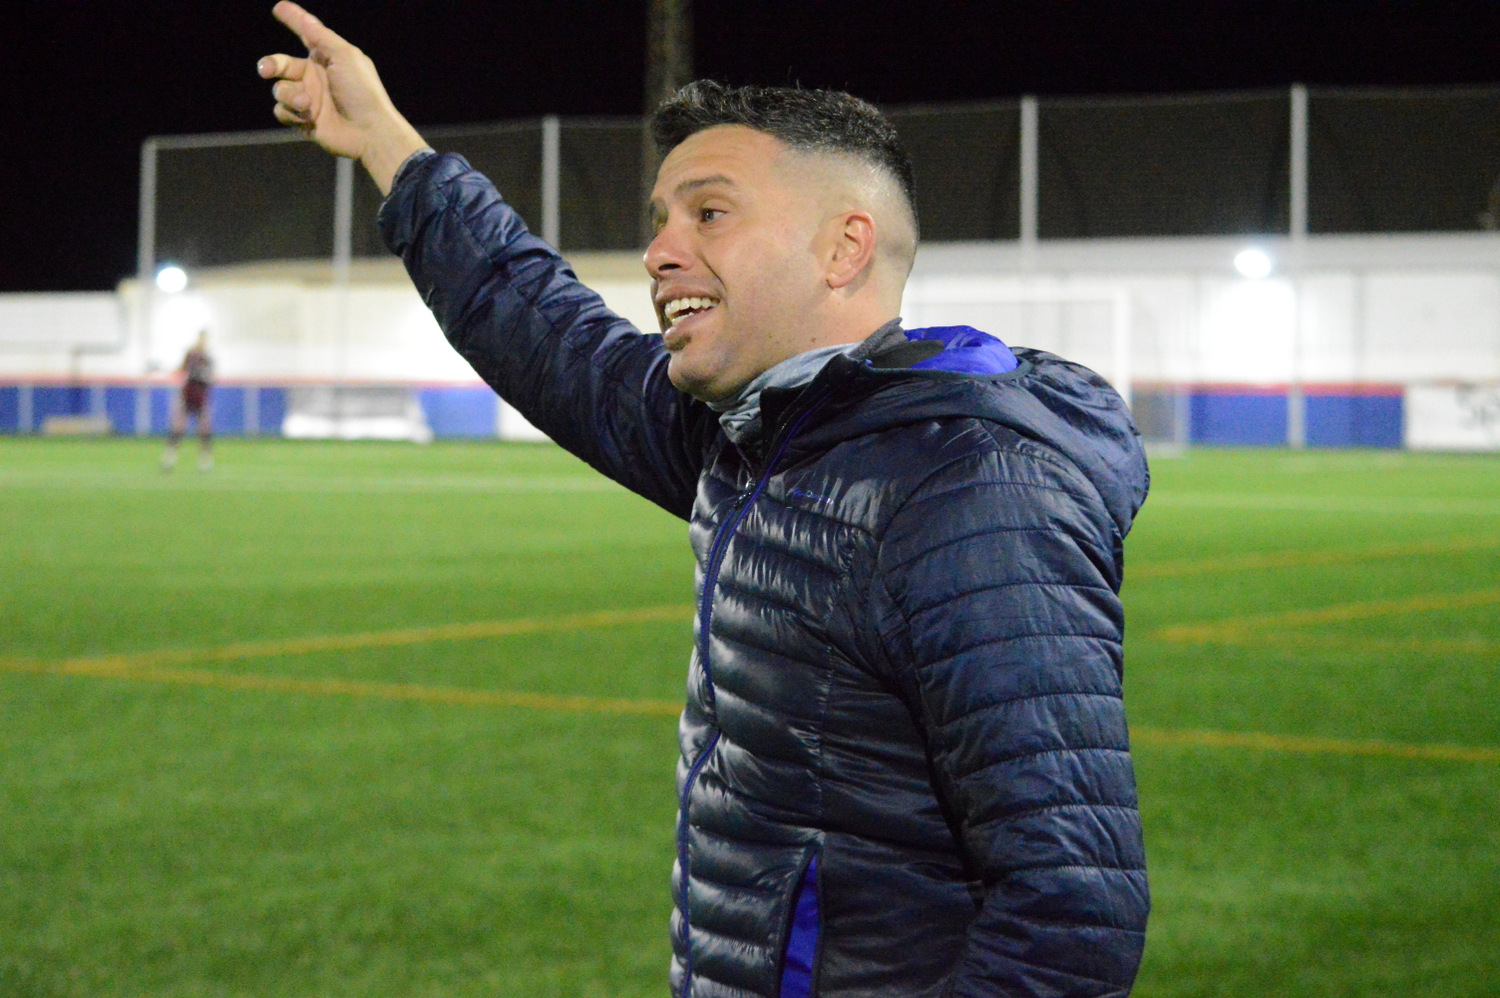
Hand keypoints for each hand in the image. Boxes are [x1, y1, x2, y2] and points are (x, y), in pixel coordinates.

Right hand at [257, 1, 426, 193]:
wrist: (369, 131)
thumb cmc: (362, 91)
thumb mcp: (345, 57)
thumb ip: (322, 37)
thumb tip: (305, 19)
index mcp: (326, 58)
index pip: (306, 35)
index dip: (293, 20)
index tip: (279, 7)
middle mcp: (315, 77)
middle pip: (281, 64)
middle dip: (270, 64)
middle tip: (266, 70)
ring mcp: (309, 99)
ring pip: (279, 89)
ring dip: (289, 94)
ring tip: (307, 103)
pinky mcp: (304, 120)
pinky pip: (281, 111)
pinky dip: (291, 112)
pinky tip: (308, 117)